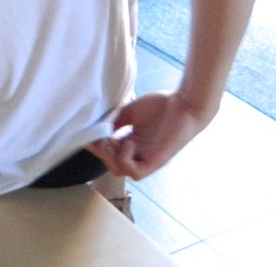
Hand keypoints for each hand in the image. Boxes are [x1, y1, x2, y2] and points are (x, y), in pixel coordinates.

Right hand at [86, 91, 210, 179]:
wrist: (186, 103)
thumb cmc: (162, 105)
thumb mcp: (131, 112)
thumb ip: (116, 122)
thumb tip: (98, 128)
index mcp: (132, 143)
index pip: (109, 153)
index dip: (97, 146)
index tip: (89, 133)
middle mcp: (138, 154)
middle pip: (111, 164)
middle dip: (100, 152)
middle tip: (99, 137)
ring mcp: (147, 159)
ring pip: (120, 171)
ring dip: (109, 156)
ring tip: (111, 140)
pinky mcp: (156, 161)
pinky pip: (135, 172)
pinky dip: (125, 159)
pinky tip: (128, 142)